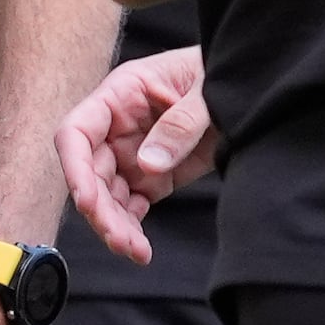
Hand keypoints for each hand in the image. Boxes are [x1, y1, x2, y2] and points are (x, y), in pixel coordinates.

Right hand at [56, 47, 211, 263]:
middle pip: (90, 173)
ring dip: (114, 225)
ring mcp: (133, 154)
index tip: (86, 199)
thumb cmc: (222, 73)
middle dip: (99, 209)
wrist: (250, 90)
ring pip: (107, 196)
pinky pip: (131, 206)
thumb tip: (147, 164)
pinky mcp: (152, 177)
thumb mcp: (207, 89)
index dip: (75, 166)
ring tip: (134, 251)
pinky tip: (141, 249)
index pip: (77, 131)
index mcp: (122, 94)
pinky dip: (132, 228)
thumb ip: (181, 122)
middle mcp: (118, 128)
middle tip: (119, 239)